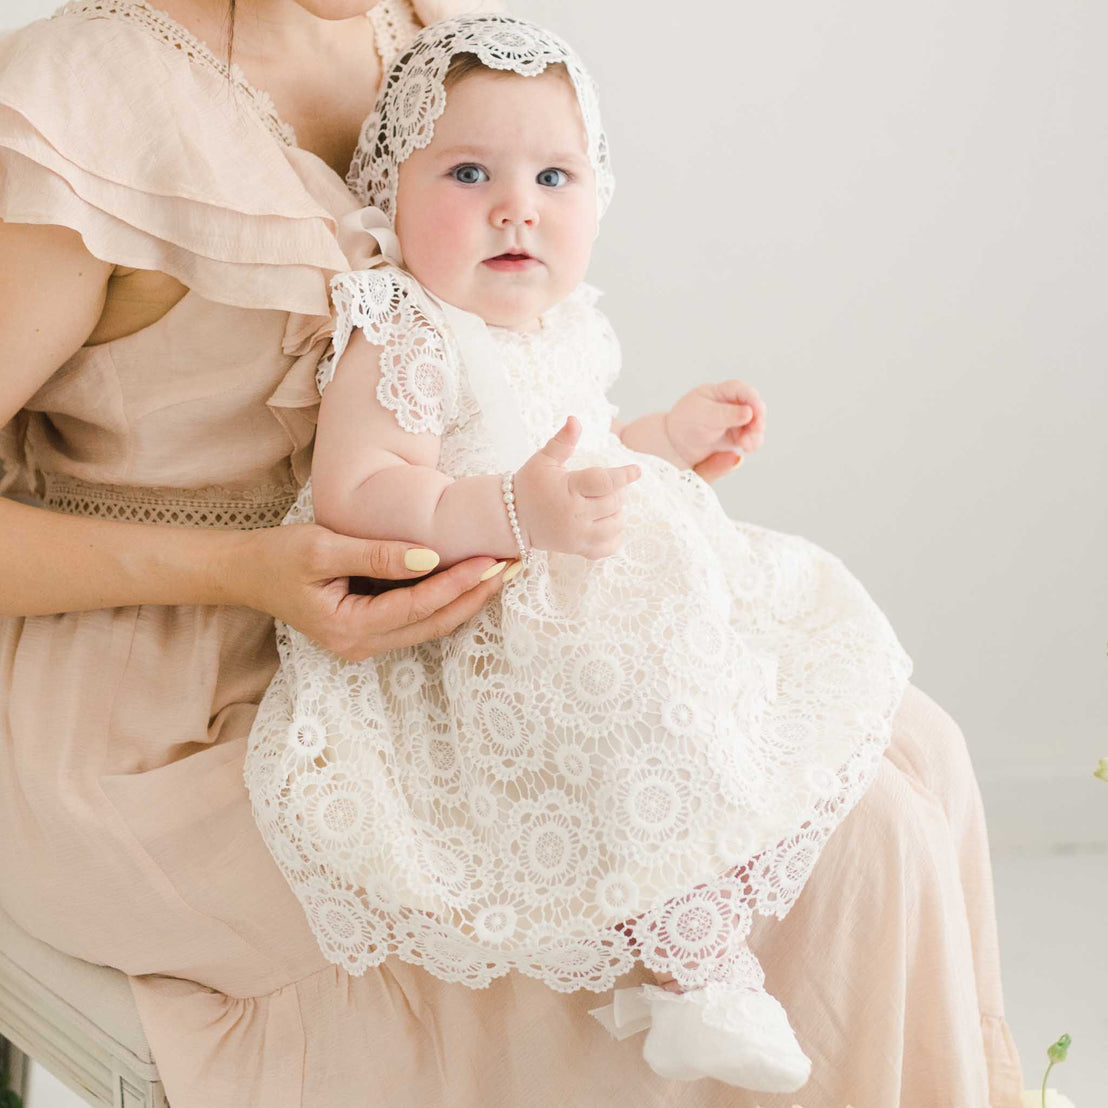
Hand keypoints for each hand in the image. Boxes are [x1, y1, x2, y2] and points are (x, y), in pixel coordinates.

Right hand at [237, 523, 509, 660]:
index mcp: (349, 629)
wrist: (245, 573)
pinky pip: (417, 619)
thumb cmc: (278, 557)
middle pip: (435, 623)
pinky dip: (445, 599)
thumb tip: (432, 555)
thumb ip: (377, 554)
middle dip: (476, 596)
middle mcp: (362, 646)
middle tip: (513, 566)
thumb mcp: (323, 548)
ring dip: (467, 599)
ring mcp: (366, 644)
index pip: (419, 607)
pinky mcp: (369, 632)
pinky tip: (469, 578)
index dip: (459, 583)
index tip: (492, 560)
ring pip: (430, 625)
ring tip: (501, 570)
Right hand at [514, 416, 641, 558]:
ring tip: (607, 503)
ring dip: (618, 512)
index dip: (624, 475)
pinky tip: (607, 523)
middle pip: (614, 503)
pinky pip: (608, 547)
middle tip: (610, 486)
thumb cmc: (529, 485)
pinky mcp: (578, 549)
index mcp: (569, 489)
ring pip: (615, 525)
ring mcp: (578, 535)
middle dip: (618, 492)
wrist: (512, 519)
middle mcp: (575, 514)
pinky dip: (614, 536)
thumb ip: (563, 441)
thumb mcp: (543, 460)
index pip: (604, 482)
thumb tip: (575, 419)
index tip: (637, 470)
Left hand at [664, 380, 766, 468]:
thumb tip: (749, 412)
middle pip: (754, 407)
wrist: (677, 444)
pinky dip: (752, 442)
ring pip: (756, 424)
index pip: (742, 390)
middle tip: (756, 430)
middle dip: (757, 419)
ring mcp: (737, 420)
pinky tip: (747, 448)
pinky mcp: (739, 435)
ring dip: (756, 433)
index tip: (757, 412)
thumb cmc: (686, 423)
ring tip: (747, 445)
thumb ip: (726, 414)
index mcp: (721, 392)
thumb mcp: (703, 415)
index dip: (752, 399)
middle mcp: (733, 404)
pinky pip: (751, 437)